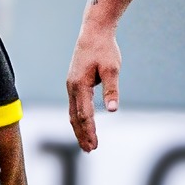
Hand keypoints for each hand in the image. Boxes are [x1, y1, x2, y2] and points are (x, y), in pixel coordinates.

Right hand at [66, 24, 120, 151]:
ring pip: (72, 113)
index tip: (95, 144)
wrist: (93, 33)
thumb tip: (112, 110)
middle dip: (82, 135)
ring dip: (79, 129)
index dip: (90, 131)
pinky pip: (74, 106)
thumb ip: (112, 90)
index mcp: (80, 85)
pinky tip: (83, 125)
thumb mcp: (112, 69)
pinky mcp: (74, 84)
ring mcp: (71, 86)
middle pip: (75, 117)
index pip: (84, 114)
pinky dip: (77, 118)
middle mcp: (72, 88)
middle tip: (90, 150)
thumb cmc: (104, 50)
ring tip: (86, 143)